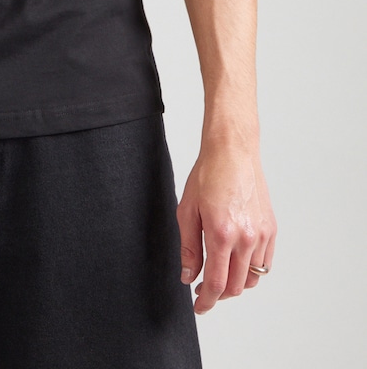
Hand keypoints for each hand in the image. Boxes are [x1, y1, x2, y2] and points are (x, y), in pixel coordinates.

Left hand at [177, 142, 275, 314]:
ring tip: (219, 275)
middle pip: (237, 286)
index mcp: (222, 234)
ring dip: (236, 283)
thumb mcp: (187, 210)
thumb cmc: (208, 175)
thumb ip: (189, 247)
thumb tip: (189, 276)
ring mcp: (262, 234)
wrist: (233, 152)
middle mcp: (246, 238)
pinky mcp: (271, 229)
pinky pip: (264, 263)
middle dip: (219, 295)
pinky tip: (236, 261)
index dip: (207, 301)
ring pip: (252, 278)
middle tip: (204, 290)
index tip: (199, 307)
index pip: (217, 283)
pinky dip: (250, 269)